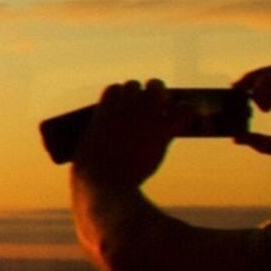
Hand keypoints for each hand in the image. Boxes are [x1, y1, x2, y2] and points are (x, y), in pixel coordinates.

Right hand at [67, 81, 183, 190]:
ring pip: (157, 88)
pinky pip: (183, 110)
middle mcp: (125, 106)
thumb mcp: (85, 147)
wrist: (105, 185)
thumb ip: (95, 136)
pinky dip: (185, 112)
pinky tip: (181, 120)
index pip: (115, 89)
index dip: (121, 98)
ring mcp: (144, 116)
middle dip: (140, 95)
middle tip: (145, 110)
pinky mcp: (162, 131)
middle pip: (135, 85)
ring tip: (162, 111)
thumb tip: (97, 141)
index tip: (123, 111)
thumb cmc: (90, 174)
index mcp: (104, 109)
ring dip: (160, 96)